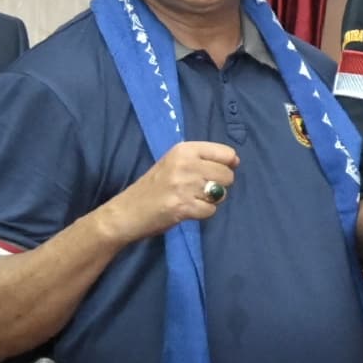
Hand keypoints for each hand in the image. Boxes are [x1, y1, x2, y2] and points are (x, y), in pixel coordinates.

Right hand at [114, 140, 240, 243]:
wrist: (127, 212)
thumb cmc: (154, 186)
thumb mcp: (175, 163)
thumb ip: (203, 159)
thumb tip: (236, 160)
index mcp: (184, 149)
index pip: (226, 153)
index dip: (226, 166)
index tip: (214, 173)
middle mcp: (185, 164)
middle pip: (227, 175)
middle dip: (219, 186)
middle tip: (198, 190)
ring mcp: (184, 185)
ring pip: (221, 193)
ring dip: (210, 200)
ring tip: (191, 199)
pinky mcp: (183, 206)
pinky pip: (211, 210)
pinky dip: (202, 213)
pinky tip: (187, 210)